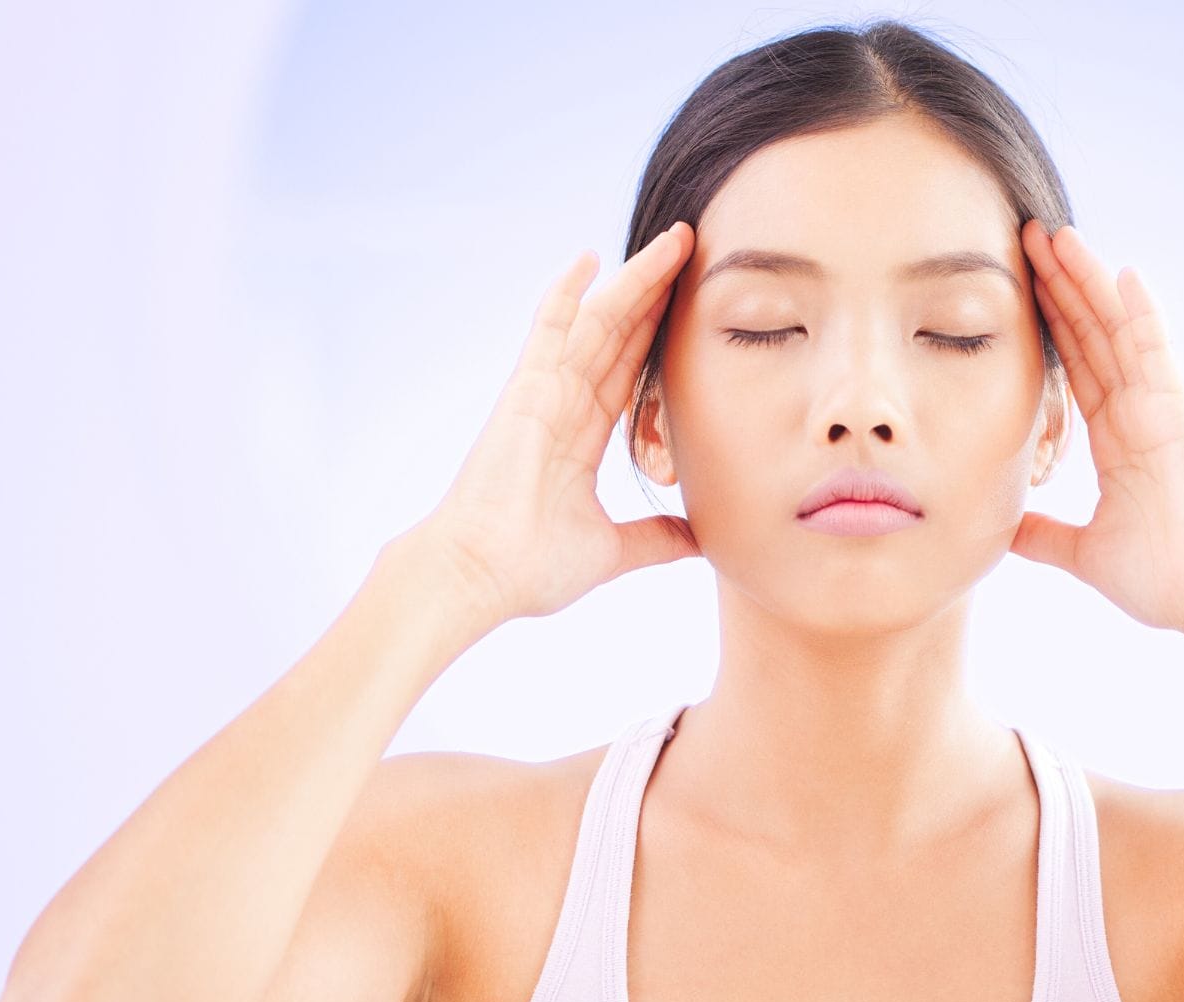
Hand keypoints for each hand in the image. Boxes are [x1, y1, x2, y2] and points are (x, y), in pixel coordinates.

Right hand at [394, 222, 701, 622]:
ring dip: (635, 281)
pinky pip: (548, 332)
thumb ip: (656, 539)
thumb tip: (702, 540)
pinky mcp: (524, 393)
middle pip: (620, 335)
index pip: (629, 372)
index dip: (657, 335)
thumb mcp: (612, 551)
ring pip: (598, 323)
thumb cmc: (529, 568)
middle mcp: (563, 406)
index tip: (689, 301)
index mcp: (580, 438)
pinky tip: (587, 259)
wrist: (481, 577)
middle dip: (655, 293)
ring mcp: (543, 395)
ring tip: (673, 241)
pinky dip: (566, 295)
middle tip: (691, 249)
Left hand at [1011, 218, 1183, 637]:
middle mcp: (1139, 411)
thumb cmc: (1167, 576)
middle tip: (1026, 236)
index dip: (1049, 324)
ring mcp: (1161, 406)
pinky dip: (1142, 311)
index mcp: (1117, 438)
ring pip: (1118, 329)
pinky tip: (1123, 273)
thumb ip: (1044, 534)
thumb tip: (1004, 530)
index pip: (1075, 366)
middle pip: (1091, 333)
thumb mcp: (1084, 553)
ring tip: (1056, 234)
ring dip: (1089, 281)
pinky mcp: (1182, 412)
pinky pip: (1158, 351)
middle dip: (1060, 285)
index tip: (1019, 286)